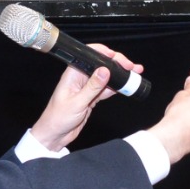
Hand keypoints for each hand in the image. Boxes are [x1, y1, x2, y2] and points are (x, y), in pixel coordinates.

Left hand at [28, 44, 143, 151]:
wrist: (55, 134)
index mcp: (73, 74)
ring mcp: (87, 87)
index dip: (105, 53)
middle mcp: (80, 78)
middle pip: (101, 65)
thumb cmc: (58, 118)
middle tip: (132, 67)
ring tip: (134, 74)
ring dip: (120, 76)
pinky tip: (125, 87)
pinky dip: (116, 88)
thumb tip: (105, 71)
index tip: (118, 58)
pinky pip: (106, 89)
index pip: (90, 56)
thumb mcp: (77, 102)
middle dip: (117, 64)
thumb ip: (92, 87)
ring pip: (106, 77)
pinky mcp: (91, 97)